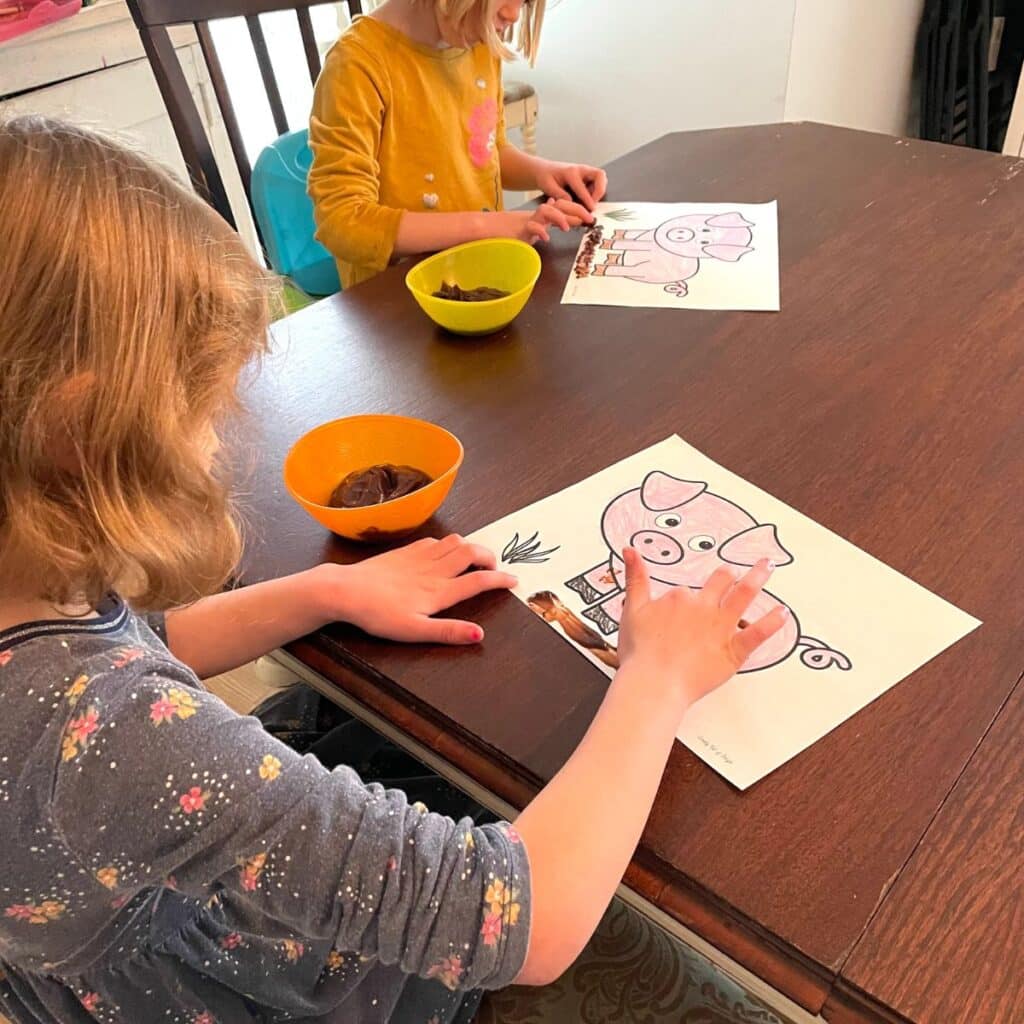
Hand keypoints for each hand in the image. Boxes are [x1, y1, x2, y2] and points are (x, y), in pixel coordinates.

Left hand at [324, 536, 515, 644]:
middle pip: (471, 552)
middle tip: (495, 569)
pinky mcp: (405, 551)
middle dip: (489, 557)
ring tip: (474, 558)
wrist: (347, 591)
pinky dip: (448, 543)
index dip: (500, 580)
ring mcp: (419, 557)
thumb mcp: (415, 631)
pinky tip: (444, 551)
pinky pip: (434, 539)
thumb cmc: (379, 615)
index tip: (513, 581)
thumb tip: (479, 634)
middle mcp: (434, 569)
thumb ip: (449, 632)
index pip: (479, 581)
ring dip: (470, 546)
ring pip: (455, 541)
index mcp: (440, 591)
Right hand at [497, 200, 590, 243]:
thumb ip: (544, 226)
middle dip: (576, 210)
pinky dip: (539, 231)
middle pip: (560, 206)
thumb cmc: (508, 232)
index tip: (589, 217)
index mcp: (541, 217)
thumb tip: (558, 221)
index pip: (563, 208)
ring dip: (559, 217)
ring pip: (546, 212)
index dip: (576, 211)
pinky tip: (546, 238)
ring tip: (567, 227)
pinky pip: (531, 227)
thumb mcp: (531, 230)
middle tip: (589, 218)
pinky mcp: (519, 229)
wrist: (486, 229)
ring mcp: (528, 221)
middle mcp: (537, 216)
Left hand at [534, 160, 607, 211]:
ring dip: (599, 191)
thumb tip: (571, 202)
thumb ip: (559, 194)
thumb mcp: (548, 186)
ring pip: (601, 178)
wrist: (545, 169)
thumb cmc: (545, 177)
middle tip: (594, 203)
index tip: (591, 208)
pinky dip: (596, 191)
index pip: (582, 187)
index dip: (588, 199)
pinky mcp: (587, 176)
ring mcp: (585, 172)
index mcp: (570, 172)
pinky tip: (587, 198)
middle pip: (600, 175)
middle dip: (600, 190)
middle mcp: (580, 169)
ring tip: (590, 201)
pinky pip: (597, 182)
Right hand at [617, 548, 788, 704]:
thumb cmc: (641, 652)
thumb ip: (635, 578)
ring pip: (744, 596)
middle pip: (722, 581)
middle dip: (731, 573)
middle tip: (738, 569)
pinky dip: (773, 622)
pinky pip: (758, 633)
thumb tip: (630, 550)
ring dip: (758, 578)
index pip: (687, 591)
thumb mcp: (631, 609)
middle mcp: (703, 607)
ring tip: (768, 566)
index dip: (685, 599)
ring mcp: (720, 628)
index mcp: (679, 598)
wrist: (653, 682)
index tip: (684, 606)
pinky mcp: (732, 651)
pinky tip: (783, 612)